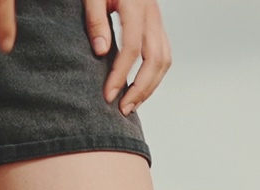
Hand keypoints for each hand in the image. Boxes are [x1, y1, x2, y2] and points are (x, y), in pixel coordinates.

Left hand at [84, 0, 171, 114]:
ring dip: (150, 86)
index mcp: (136, 4)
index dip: (121, 74)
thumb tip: (101, 52)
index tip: (108, 95)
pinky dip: (154, 75)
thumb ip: (95, 19)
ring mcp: (157, 19)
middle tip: (124, 109)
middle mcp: (152, 13)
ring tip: (132, 104)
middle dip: (140, 89)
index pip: (132, 48)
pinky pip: (163, 55)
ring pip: (164, 60)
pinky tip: (140, 87)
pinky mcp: (157, 25)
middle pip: (156, 59)